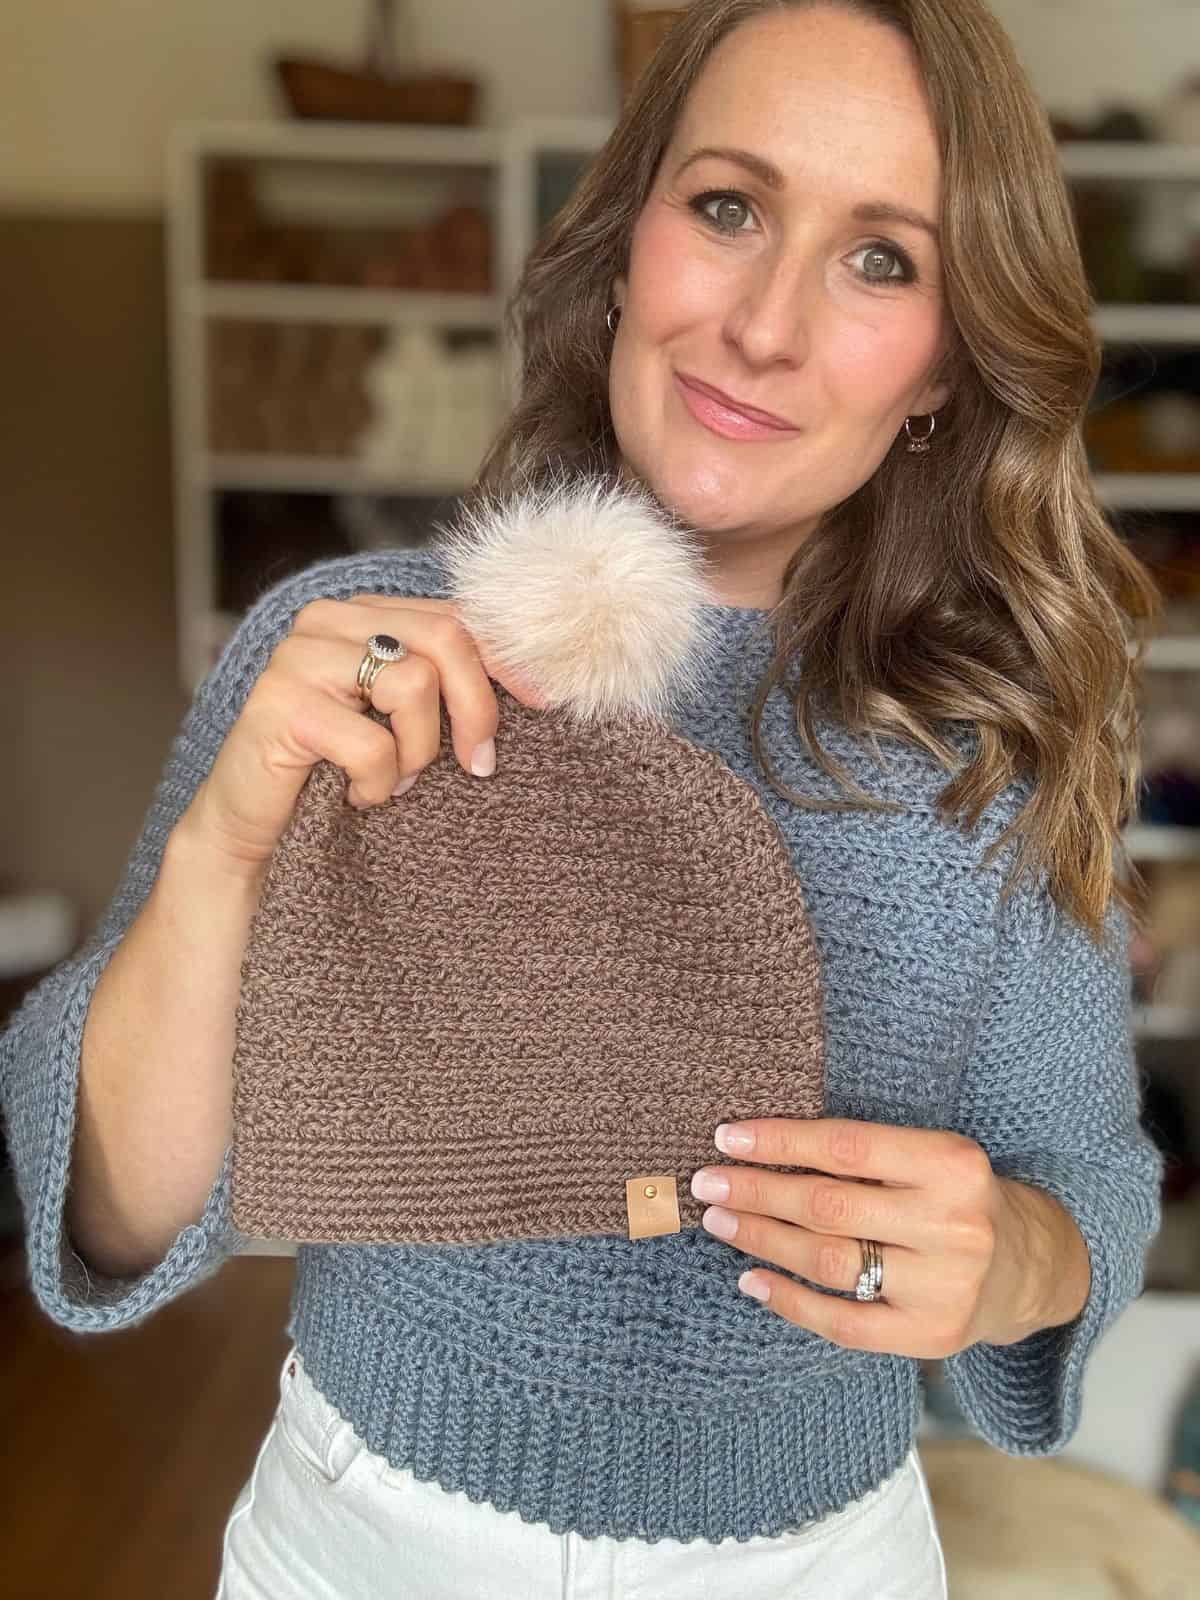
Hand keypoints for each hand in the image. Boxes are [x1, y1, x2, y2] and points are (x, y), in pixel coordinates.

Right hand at [178, 594, 547, 875]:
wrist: (253, 832)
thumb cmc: (340, 775)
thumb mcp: (403, 723)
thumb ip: (447, 687)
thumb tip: (536, 686)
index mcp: (364, 613)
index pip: (455, 614)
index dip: (507, 661)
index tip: (543, 704)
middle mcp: (328, 620)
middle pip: (444, 638)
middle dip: (476, 709)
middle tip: (477, 765)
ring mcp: (298, 657)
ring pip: (413, 684)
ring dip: (419, 753)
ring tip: (394, 781)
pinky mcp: (279, 705)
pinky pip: (372, 744)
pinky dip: (379, 784)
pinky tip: (355, 796)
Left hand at [689, 1118, 1078, 1357]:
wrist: (1026, 1267)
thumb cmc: (955, 1198)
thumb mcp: (928, 1157)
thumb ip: (863, 1153)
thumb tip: (756, 1147)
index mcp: (952, 1164)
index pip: (846, 1148)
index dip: (780, 1141)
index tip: (727, 1138)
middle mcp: (953, 1226)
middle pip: (829, 1206)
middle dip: (757, 1192)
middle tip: (706, 1183)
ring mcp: (944, 1287)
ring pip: (829, 1261)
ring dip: (763, 1239)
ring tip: (720, 1222)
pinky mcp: (929, 1335)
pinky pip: (842, 1323)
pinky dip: (789, 1301)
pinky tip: (751, 1280)